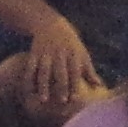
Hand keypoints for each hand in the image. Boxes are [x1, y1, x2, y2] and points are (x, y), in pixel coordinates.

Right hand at [0, 7, 96, 121]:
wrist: (51, 24)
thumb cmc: (71, 44)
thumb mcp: (82, 53)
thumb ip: (89, 70)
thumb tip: (100, 86)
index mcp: (73, 54)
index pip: (75, 71)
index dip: (75, 84)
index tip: (75, 98)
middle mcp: (59, 53)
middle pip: (60, 72)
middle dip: (61, 86)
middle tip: (62, 101)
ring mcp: (46, 53)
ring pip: (44, 71)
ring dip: (44, 85)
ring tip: (43, 100)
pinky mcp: (34, 53)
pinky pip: (30, 67)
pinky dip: (28, 78)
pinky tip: (28, 90)